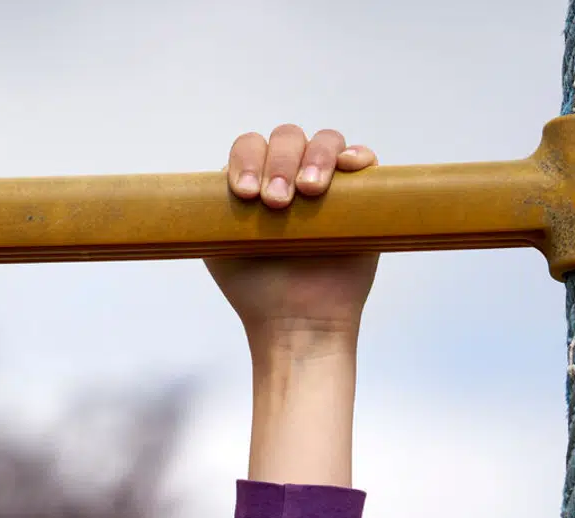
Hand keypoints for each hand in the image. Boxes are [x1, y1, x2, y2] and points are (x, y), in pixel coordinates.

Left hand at [206, 125, 378, 357]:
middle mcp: (290, 176)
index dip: (248, 160)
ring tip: (310, 192)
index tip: (246, 194)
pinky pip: (364, 161)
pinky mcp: (362, 197)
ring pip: (325, 142)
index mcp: (256, 182)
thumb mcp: (218, 245)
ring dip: (316, 157)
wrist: (296, 322)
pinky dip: (357, 156)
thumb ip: (210, 208)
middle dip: (279, 162)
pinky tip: (350, 167)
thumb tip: (211, 179)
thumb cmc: (255, 289)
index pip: (250, 147)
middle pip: (287, 138)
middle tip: (276, 203)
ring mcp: (328, 184)